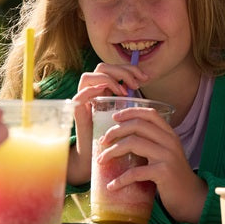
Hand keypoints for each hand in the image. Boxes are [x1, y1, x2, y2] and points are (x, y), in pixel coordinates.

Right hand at [68, 61, 150, 179]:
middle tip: (136, 84)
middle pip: (103, 67)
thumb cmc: (115, 136)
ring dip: (110, 79)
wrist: (98, 157)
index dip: (130, 68)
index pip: (114, 68)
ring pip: (91, 75)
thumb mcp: (127, 113)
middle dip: (122, 71)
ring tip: (124, 92)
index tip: (145, 78)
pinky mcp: (77, 111)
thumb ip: (132, 99)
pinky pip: (81, 93)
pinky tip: (111, 95)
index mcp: (103, 89)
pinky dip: (94, 90)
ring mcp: (82, 99)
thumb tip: (147, 85)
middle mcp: (91, 91)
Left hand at [96, 107, 207, 223]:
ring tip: (101, 160)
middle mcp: (169, 141)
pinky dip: (120, 179)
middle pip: (137, 126)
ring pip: (133, 144)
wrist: (191, 197)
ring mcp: (167, 156)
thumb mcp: (166, 154)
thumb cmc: (174, 176)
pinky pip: (136, 172)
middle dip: (116, 131)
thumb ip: (152, 144)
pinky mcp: (163, 173)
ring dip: (112, 151)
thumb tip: (123, 139)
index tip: (114, 118)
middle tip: (103, 141)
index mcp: (170, 134)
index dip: (130, 112)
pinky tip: (112, 186)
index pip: (150, 114)